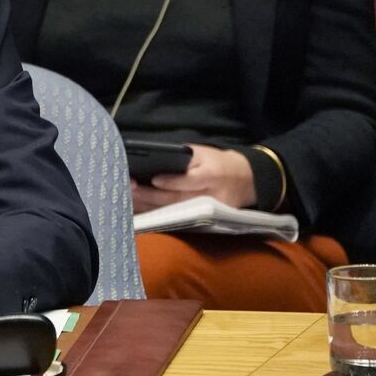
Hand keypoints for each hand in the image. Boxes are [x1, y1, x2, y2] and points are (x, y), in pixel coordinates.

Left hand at [130, 144, 256, 212]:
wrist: (246, 181)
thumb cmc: (218, 163)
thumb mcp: (206, 153)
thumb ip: (184, 157)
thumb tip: (154, 159)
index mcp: (214, 174)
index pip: (192, 180)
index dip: (173, 181)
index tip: (154, 179)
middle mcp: (211, 196)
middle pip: (179, 199)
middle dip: (152, 195)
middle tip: (131, 189)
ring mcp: (208, 212)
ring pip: (175, 211)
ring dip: (150, 207)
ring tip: (129, 199)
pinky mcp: (204, 222)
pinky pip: (176, 219)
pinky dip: (157, 215)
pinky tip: (139, 210)